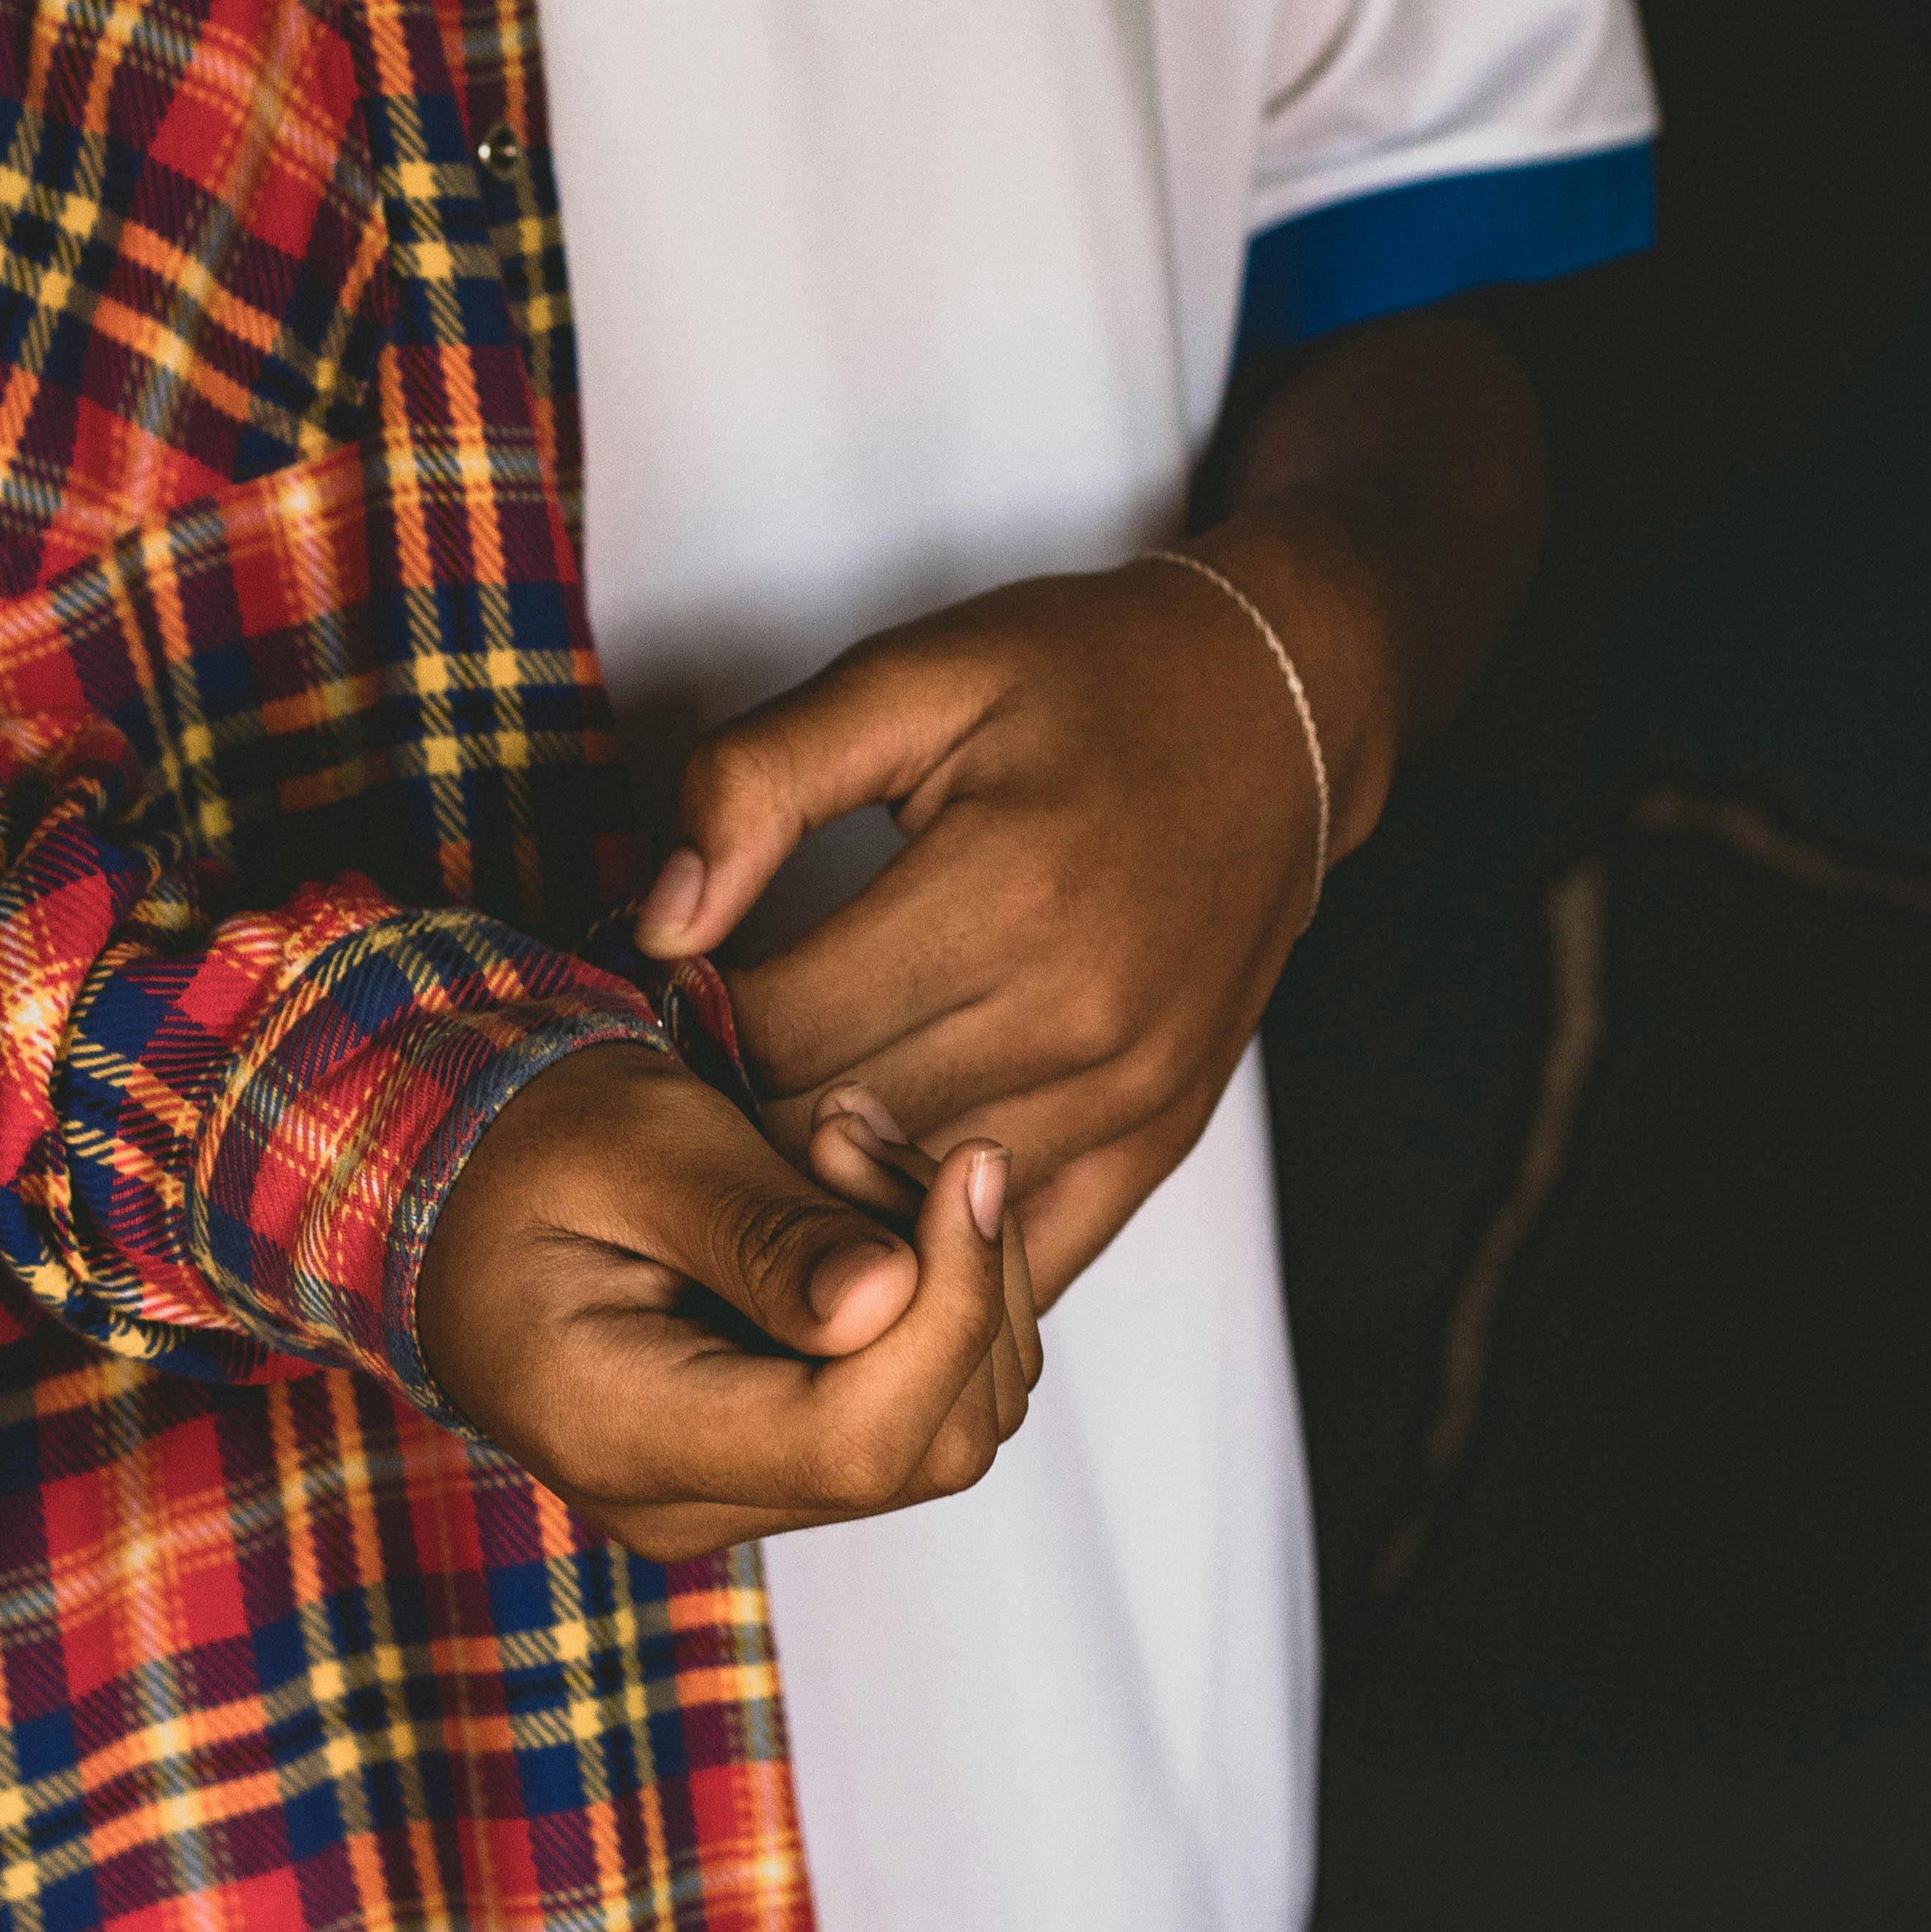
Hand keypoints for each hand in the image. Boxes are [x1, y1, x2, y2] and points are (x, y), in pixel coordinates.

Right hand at [415, 1045, 1037, 1561]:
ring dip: (947, 1267)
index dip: (954, 1310)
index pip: (853, 1439)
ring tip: (837, 1142)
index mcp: (618, 1433)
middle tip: (852, 1127)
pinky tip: (847, 1196)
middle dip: (951, 1270)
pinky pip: (932, 1403)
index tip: (972, 1162)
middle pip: (929, 1441)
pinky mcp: (786, 1464)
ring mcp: (742, 1499)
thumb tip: (892, 1299)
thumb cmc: (529, 1154)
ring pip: (955, 1422)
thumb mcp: (633, 1146)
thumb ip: (758, 1228)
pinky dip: (935, 1290)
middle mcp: (687, 1504)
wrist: (466, 1200)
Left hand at [630, 509, 1398, 1299]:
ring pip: (914, 1212)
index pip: (777, 1033)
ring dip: (817, 1185)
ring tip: (757, 1128)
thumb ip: (759, 783)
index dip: (683, 1027)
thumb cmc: (1085, 679)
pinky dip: (930, 1242)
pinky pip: (1019, 1254)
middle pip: (830, 1134)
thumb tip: (656, 926)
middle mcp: (1077, 1015)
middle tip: (681, 1077)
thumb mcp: (909, 677)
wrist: (1279, 709)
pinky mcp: (1160, 1140)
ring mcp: (1128, 1094)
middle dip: (731, 1113)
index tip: (651, 1002)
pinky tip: (868, 1194)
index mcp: (1004, 893)